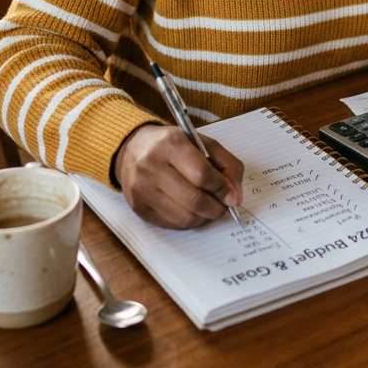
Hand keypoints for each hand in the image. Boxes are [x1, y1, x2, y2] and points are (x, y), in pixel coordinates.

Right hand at [113, 124, 243, 228]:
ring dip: (204, 217)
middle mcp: (152, 166)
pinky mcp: (139, 208)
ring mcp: (142, 189)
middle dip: (216, 207)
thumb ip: (226, 164)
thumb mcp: (201, 142)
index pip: (202, 174)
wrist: (132, 149)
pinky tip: (192, 209)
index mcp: (170, 143)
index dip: (222, 189)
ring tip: (209, 207)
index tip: (233, 197)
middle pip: (194, 199)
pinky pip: (173, 224)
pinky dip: (189, 221)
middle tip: (224, 206)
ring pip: (185, 217)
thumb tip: (235, 197)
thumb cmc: (172, 145)